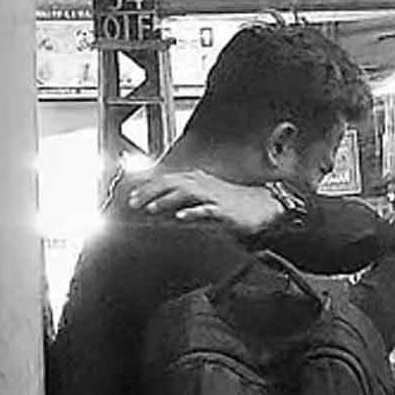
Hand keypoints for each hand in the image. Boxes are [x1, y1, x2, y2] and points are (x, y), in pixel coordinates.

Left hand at [127, 170, 283, 234]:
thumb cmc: (234, 203)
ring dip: (166, 200)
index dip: (147, 185)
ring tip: (151, 208)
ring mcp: (213, 196)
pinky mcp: (224, 210)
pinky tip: (181, 217)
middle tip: (134, 202)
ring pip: (185, 193)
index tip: (131, 193)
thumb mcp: (206, 196)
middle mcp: (202, 184)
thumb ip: (185, 198)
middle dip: (150, 191)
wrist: (263, 207)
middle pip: (171, 183)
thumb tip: (163, 204)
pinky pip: (206, 210)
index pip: (166, 178)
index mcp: (196, 179)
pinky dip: (192, 212)